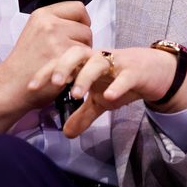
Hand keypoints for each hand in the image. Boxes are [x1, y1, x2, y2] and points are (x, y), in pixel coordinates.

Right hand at [0, 1, 92, 135]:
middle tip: (70, 53)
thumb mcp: (35, 31)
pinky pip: (85, 59)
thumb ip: (56, 23)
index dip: (82, 21)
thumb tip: (80, 22)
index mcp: (42, 15)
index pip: (78, 7)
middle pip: (86, 27)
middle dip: (83, 41)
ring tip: (67, 62)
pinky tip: (68, 71)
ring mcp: (56, 40)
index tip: (78, 31)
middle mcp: (49, 24)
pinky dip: (81, 67)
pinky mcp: (62, 58)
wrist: (11, 85)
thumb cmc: (24, 63)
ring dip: (83, 54)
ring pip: (87, 44)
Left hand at [28, 46, 186, 137]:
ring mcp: (117, 63)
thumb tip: (66, 133)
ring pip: (98, 62)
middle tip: (54, 83)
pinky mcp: (135, 71)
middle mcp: (99, 59)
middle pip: (76, 53)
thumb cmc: (122, 80)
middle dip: (63, 66)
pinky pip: (125, 75)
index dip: (46, 72)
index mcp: (87, 63)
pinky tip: (108, 97)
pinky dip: (116, 85)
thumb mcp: (100, 101)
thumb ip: (83, 115)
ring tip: (76, 94)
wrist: (155, 72)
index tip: (32, 87)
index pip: (62, 61)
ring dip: (85, 76)